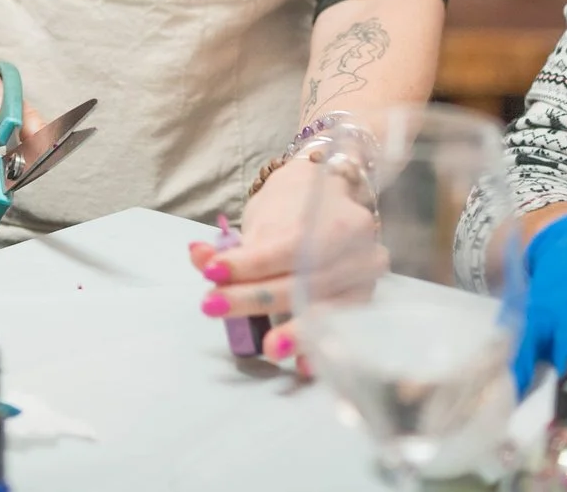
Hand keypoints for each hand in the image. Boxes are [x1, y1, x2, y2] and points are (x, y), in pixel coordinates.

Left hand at [188, 155, 380, 363]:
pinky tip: (303, 366)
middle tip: (217, 307)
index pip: (286, 245)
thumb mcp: (262, 220)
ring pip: (328, 307)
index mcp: (329, 213)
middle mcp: (356, 242)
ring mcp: (366, 272)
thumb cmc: (293, 211)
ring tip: (269, 348)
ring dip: (295, 331)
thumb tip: (198, 256)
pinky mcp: (368, 298)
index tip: (213, 273)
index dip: (249, 263)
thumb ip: (234, 247)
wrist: (331, 200)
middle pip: (304, 279)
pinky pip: (344, 327)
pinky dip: (320, 347)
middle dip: (257, 298)